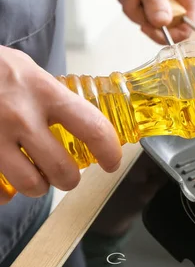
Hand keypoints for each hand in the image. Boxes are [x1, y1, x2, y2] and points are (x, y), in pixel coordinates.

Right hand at [0, 46, 121, 203]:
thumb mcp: (29, 72)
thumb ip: (54, 98)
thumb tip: (85, 124)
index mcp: (44, 92)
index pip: (92, 127)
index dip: (109, 151)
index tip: (112, 162)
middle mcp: (20, 115)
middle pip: (61, 169)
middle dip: (69, 179)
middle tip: (66, 175)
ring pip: (30, 184)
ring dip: (38, 187)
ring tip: (35, 177)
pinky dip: (4, 194)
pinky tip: (5, 182)